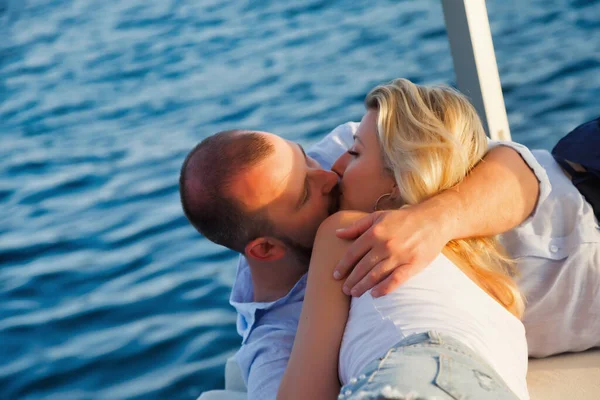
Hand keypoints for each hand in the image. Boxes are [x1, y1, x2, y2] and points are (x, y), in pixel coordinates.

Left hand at [333, 205, 451, 296]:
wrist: (433, 220)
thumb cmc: (403, 219)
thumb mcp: (378, 217)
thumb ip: (357, 226)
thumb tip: (337, 233)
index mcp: (375, 232)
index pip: (353, 253)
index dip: (343, 266)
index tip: (336, 275)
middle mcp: (385, 245)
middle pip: (362, 267)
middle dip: (351, 280)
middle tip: (344, 289)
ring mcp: (399, 256)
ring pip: (375, 275)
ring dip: (362, 287)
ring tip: (355, 293)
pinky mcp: (412, 265)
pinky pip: (395, 280)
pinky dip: (383, 289)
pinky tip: (374, 294)